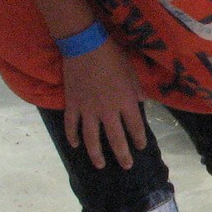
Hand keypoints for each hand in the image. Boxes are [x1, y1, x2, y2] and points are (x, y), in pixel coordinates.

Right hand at [60, 39, 146, 169]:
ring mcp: (88, 110)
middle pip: (116, 139)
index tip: (141, 147)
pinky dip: (72, 136)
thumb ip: (136, 90)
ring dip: (96, 154)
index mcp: (125, 102)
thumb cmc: (112, 56)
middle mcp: (108, 111)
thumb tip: (140, 103)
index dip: (139, 139)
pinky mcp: (72, 105)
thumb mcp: (131, 71)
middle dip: (122, 155)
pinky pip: (71, 125)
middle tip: (126, 166)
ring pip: (91, 139)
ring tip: (100, 165)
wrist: (85, 45)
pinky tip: (75, 145)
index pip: (135, 127)